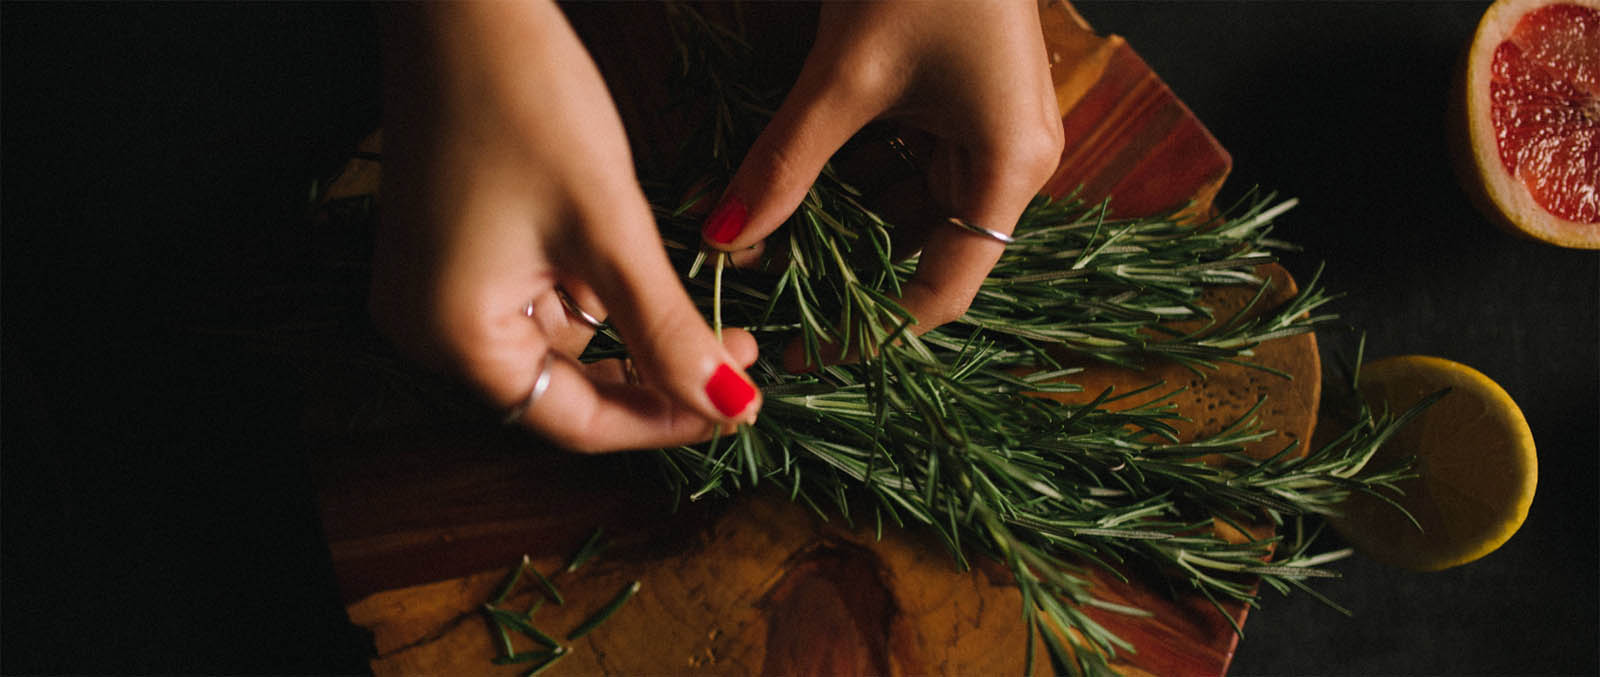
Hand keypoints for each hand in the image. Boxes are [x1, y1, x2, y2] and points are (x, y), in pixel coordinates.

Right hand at [371, 1, 759, 452]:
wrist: (462, 4)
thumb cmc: (526, 100)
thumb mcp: (610, 226)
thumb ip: (668, 329)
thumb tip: (729, 405)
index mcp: (455, 337)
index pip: (575, 421)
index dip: (665, 420)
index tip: (739, 403)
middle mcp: (431, 329)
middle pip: (566, 388)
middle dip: (655, 374)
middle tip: (738, 353)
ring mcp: (438, 289)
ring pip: (561, 342)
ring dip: (634, 332)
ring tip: (710, 310)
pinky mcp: (454, 252)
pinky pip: (538, 299)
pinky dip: (598, 293)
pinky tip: (644, 271)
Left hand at [700, 1, 1063, 366]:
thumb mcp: (844, 79)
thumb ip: (783, 165)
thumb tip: (721, 240)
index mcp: (1008, 170)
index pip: (944, 291)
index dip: (872, 330)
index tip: (803, 352)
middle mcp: (1012, 163)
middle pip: (926, 252)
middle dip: (845, 273)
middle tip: (768, 298)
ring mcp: (991, 132)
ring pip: (910, 210)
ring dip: (842, 227)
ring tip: (767, 250)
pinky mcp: (964, 103)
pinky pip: (907, 166)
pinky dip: (853, 181)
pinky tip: (795, 191)